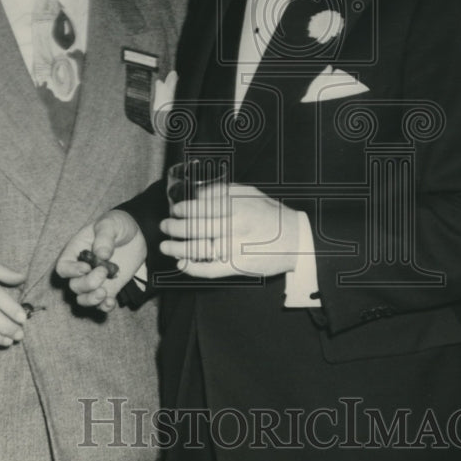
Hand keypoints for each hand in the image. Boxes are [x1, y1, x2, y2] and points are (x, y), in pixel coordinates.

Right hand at [56, 210, 145, 312]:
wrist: (137, 233)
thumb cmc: (116, 225)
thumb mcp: (110, 224)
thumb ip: (104, 237)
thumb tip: (102, 255)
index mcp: (76, 252)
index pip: (63, 268)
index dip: (71, 271)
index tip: (86, 267)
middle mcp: (82, 270)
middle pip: (74, 286)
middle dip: (88, 283)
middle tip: (104, 271)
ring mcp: (95, 281)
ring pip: (83, 299)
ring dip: (91, 300)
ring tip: (104, 293)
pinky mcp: (109, 289)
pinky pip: (101, 304)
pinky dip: (104, 307)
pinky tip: (111, 302)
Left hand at [160, 184, 300, 278]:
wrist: (296, 239)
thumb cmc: (271, 215)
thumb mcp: (250, 194)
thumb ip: (223, 191)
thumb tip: (197, 194)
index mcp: (237, 206)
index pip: (201, 207)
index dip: (183, 209)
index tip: (175, 210)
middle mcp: (234, 226)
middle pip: (195, 228)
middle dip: (174, 227)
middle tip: (165, 226)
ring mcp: (235, 248)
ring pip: (198, 249)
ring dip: (177, 248)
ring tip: (166, 246)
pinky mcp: (238, 266)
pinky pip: (209, 269)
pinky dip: (192, 268)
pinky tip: (182, 264)